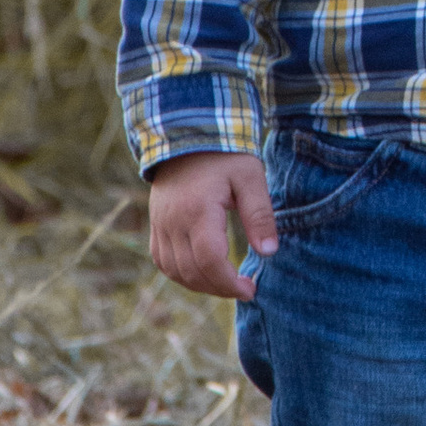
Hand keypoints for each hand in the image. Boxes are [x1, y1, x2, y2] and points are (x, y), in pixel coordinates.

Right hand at [147, 150, 277, 298]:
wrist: (187, 137)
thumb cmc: (225, 156)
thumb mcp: (250, 177)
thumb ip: (260, 215)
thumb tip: (269, 252)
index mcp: (199, 210)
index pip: (210, 260)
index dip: (230, 283)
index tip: (251, 289)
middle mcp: (174, 222)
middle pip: (192, 272)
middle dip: (220, 288)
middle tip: (244, 289)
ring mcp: (160, 225)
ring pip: (175, 271)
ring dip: (201, 285)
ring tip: (227, 284)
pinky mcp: (156, 226)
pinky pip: (162, 262)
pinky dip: (182, 275)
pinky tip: (203, 275)